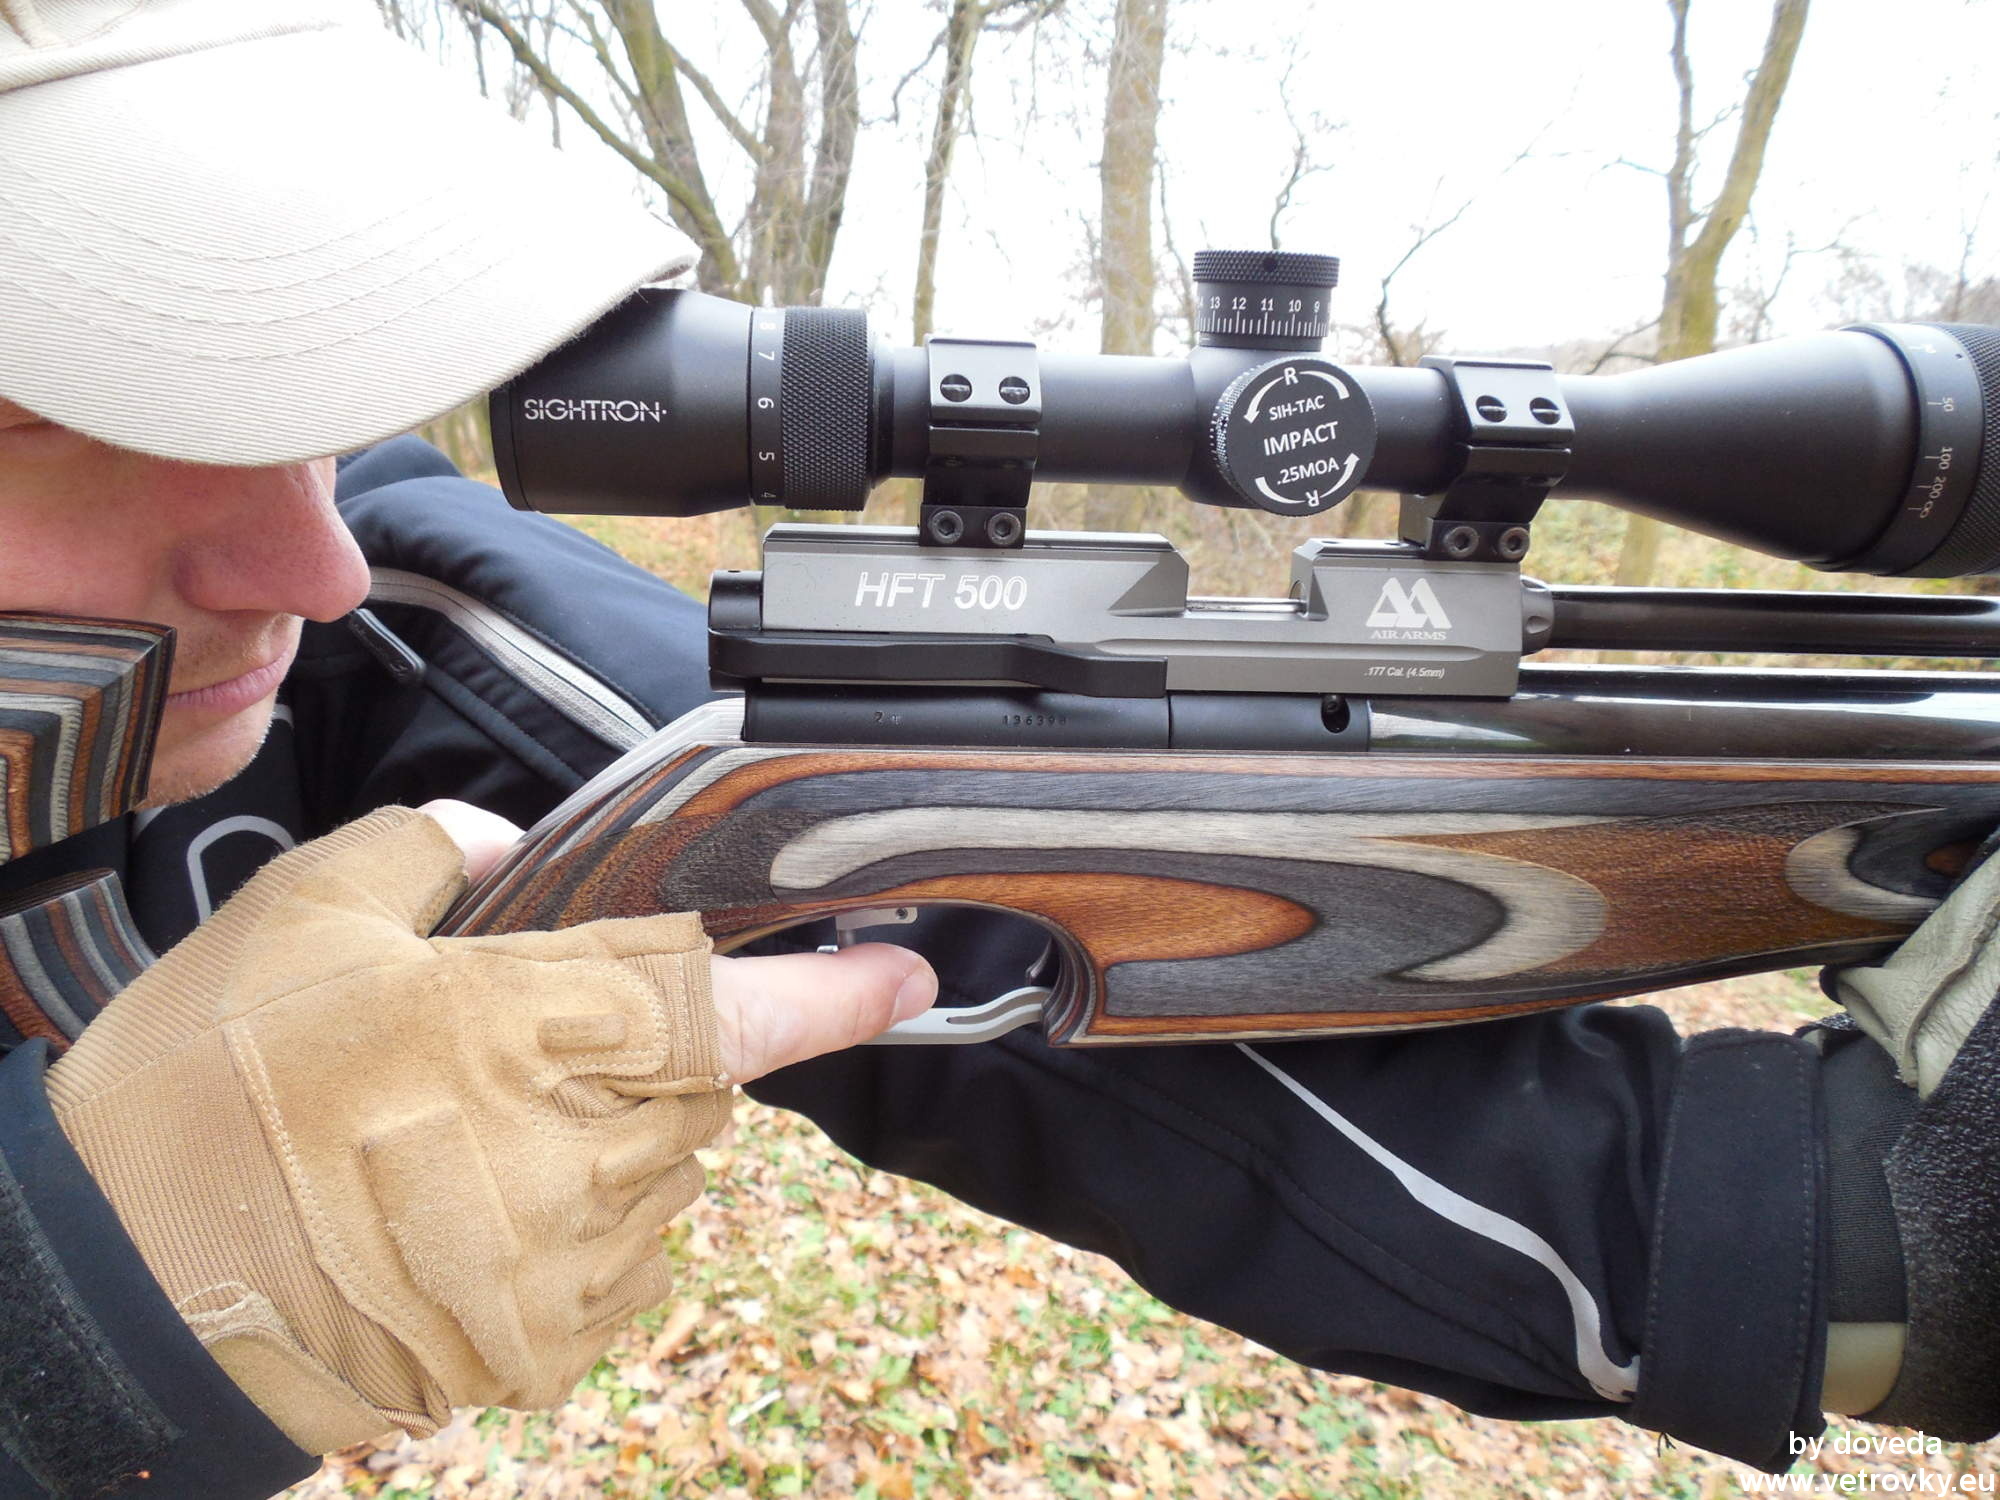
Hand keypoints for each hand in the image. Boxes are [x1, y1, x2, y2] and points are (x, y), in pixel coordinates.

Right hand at [45, 804, 933, 1454]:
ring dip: (607, 1138)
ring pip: (666, 1168)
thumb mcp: (301, 917)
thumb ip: (430, 853)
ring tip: (464, 1136)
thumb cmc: (205, 1098)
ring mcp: (573, 1258)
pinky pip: (625, 1256)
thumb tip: (506, 849)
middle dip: (645, 1051)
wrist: (125, 1295)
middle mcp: (580, 1149)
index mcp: (531, 1024)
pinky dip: (581, 1222)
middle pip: (698, 1081)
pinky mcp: (551, 1340)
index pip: (731, 1003)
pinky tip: (472, 1207)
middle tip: (524, 1051)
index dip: (834, 994)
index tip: (906, 976)